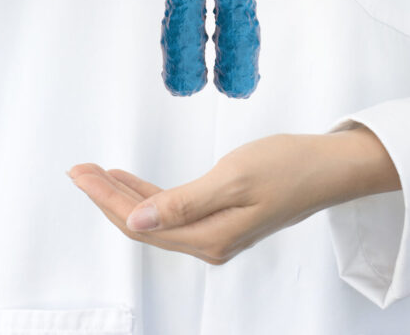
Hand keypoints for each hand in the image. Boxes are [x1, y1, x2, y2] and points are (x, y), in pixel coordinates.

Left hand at [68, 127, 399, 264]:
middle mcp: (209, 243)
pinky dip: (149, 196)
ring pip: (156, 219)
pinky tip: (132, 181)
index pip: (141, 224)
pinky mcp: (222, 219)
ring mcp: (216, 233)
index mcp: (209, 237)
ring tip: (95, 172)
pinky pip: (174, 212)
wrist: (331, 168)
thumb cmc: (289, 166)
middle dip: (106, 197)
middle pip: (143, 225)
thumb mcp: (232, 178)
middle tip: (78, 168)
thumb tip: (138, 221)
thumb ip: (182, 203)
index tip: (80, 172)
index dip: (106, 199)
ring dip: (124, 195)